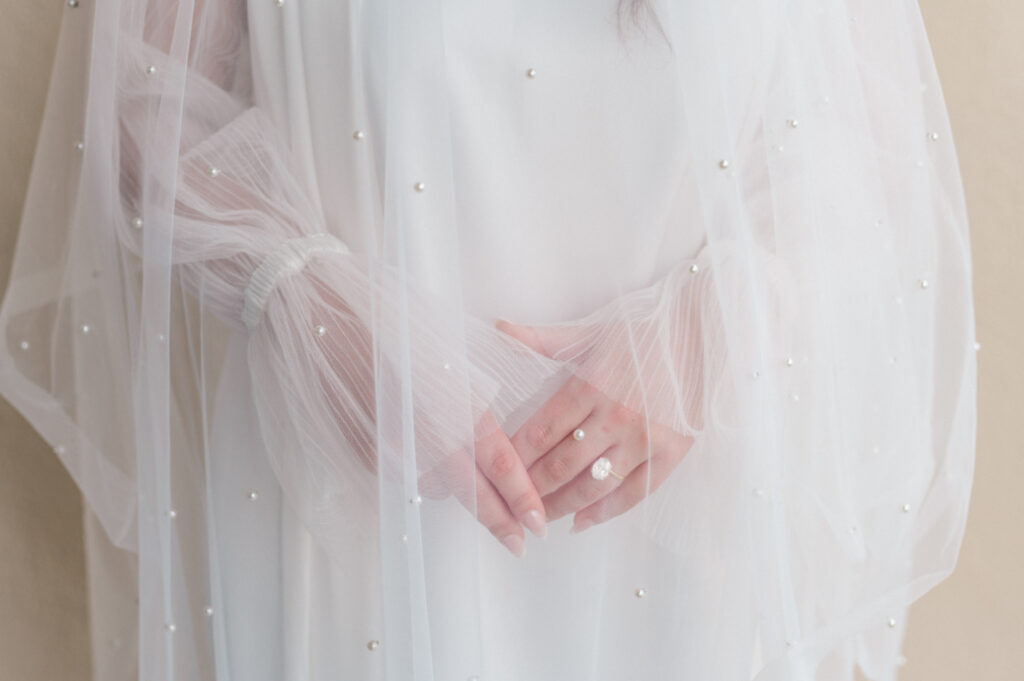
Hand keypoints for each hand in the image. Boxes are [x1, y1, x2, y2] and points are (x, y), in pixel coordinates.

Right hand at [307, 275, 547, 557]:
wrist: (317, 313)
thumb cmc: (389, 316)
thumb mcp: (445, 340)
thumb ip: (474, 385)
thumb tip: (499, 419)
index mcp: (450, 396)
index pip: (496, 459)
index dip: (520, 496)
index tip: (537, 522)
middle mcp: (421, 427)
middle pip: (469, 490)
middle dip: (499, 521)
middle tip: (521, 544)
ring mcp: (389, 444)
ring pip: (434, 484)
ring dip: (458, 492)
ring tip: (482, 499)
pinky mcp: (362, 450)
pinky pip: (402, 472)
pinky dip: (420, 471)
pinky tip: (427, 459)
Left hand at [497, 320, 694, 532]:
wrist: (707, 330)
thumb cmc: (645, 328)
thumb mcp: (591, 331)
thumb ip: (543, 339)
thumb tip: (498, 328)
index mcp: (590, 385)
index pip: (539, 434)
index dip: (513, 460)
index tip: (495, 474)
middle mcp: (615, 416)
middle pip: (559, 467)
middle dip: (530, 491)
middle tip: (510, 506)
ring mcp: (645, 438)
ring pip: (592, 487)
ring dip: (561, 507)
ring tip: (539, 518)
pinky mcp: (672, 452)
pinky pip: (634, 493)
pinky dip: (605, 512)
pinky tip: (582, 522)